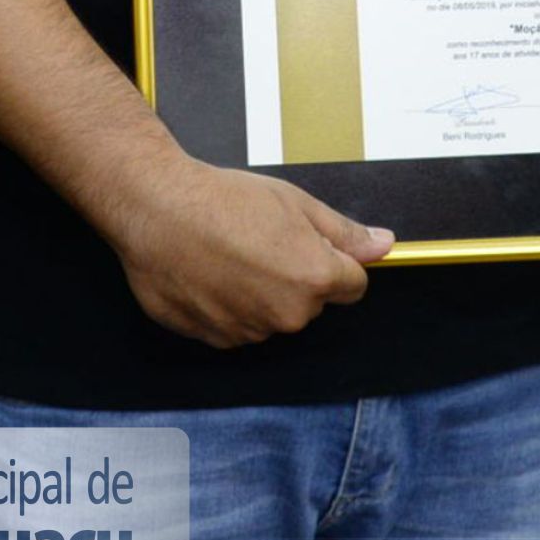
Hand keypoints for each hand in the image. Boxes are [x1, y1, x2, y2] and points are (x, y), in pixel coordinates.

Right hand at [101, 156, 393, 347]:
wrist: (155, 209)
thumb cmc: (222, 200)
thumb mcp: (294, 202)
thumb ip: (344, 232)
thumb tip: (384, 246)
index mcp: (315, 279)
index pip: (352, 285)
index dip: (330, 259)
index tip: (302, 241)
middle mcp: (287, 315)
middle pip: (309, 302)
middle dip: (293, 277)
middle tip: (257, 240)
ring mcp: (249, 331)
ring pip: (270, 316)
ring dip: (258, 294)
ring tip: (225, 254)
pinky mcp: (215, 339)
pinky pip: (236, 326)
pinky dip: (227, 306)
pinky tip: (207, 274)